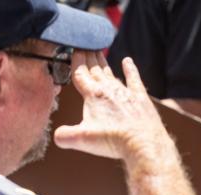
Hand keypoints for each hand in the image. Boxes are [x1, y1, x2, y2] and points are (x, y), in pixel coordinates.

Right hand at [54, 56, 171, 161]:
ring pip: (111, 73)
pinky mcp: (140, 98)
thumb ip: (65, 136)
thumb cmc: (113, 140)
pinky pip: (134, 79)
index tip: (74, 48)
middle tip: (85, 45)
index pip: (80, 73)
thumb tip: (57, 136)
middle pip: (95, 70)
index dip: (76, 60)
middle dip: (88, 57)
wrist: (143, 143)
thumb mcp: (83, 139)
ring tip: (98, 52)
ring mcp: (125, 92)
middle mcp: (109, 89)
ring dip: (103, 63)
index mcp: (93, 95)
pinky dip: (131, 69)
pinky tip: (128, 61)